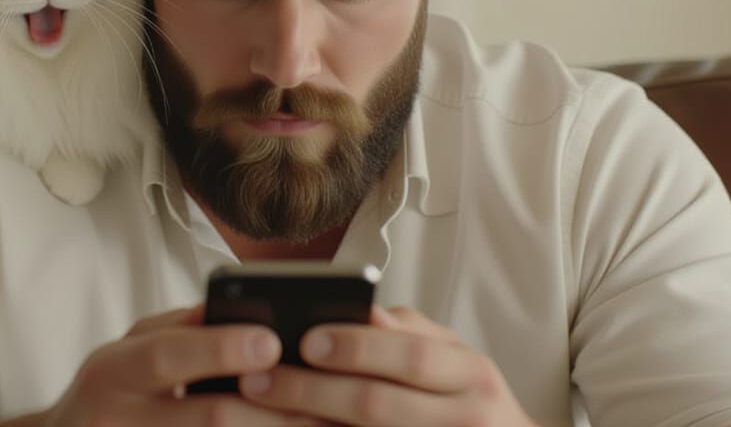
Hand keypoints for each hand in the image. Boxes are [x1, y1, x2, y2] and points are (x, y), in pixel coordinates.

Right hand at [43, 305, 328, 426]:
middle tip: (321, 400)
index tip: (273, 342)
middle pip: (205, 418)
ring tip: (322, 425)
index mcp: (112, 371)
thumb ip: (180, 329)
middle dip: (268, 409)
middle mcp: (116, 419)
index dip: (220, 349)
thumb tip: (243, 310)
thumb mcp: (129, 350)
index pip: (168, 356)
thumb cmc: (111, 389)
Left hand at [236, 305, 536, 426]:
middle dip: (312, 392)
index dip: (356, 348)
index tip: (306, 338)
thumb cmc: (473, 402)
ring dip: (305, 425)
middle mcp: (466, 418)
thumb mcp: (458, 361)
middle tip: (258, 378)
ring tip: (257, 411)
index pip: (408, 356)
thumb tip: (364, 314)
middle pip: (377, 405)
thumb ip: (412, 335)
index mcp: (472, 376)